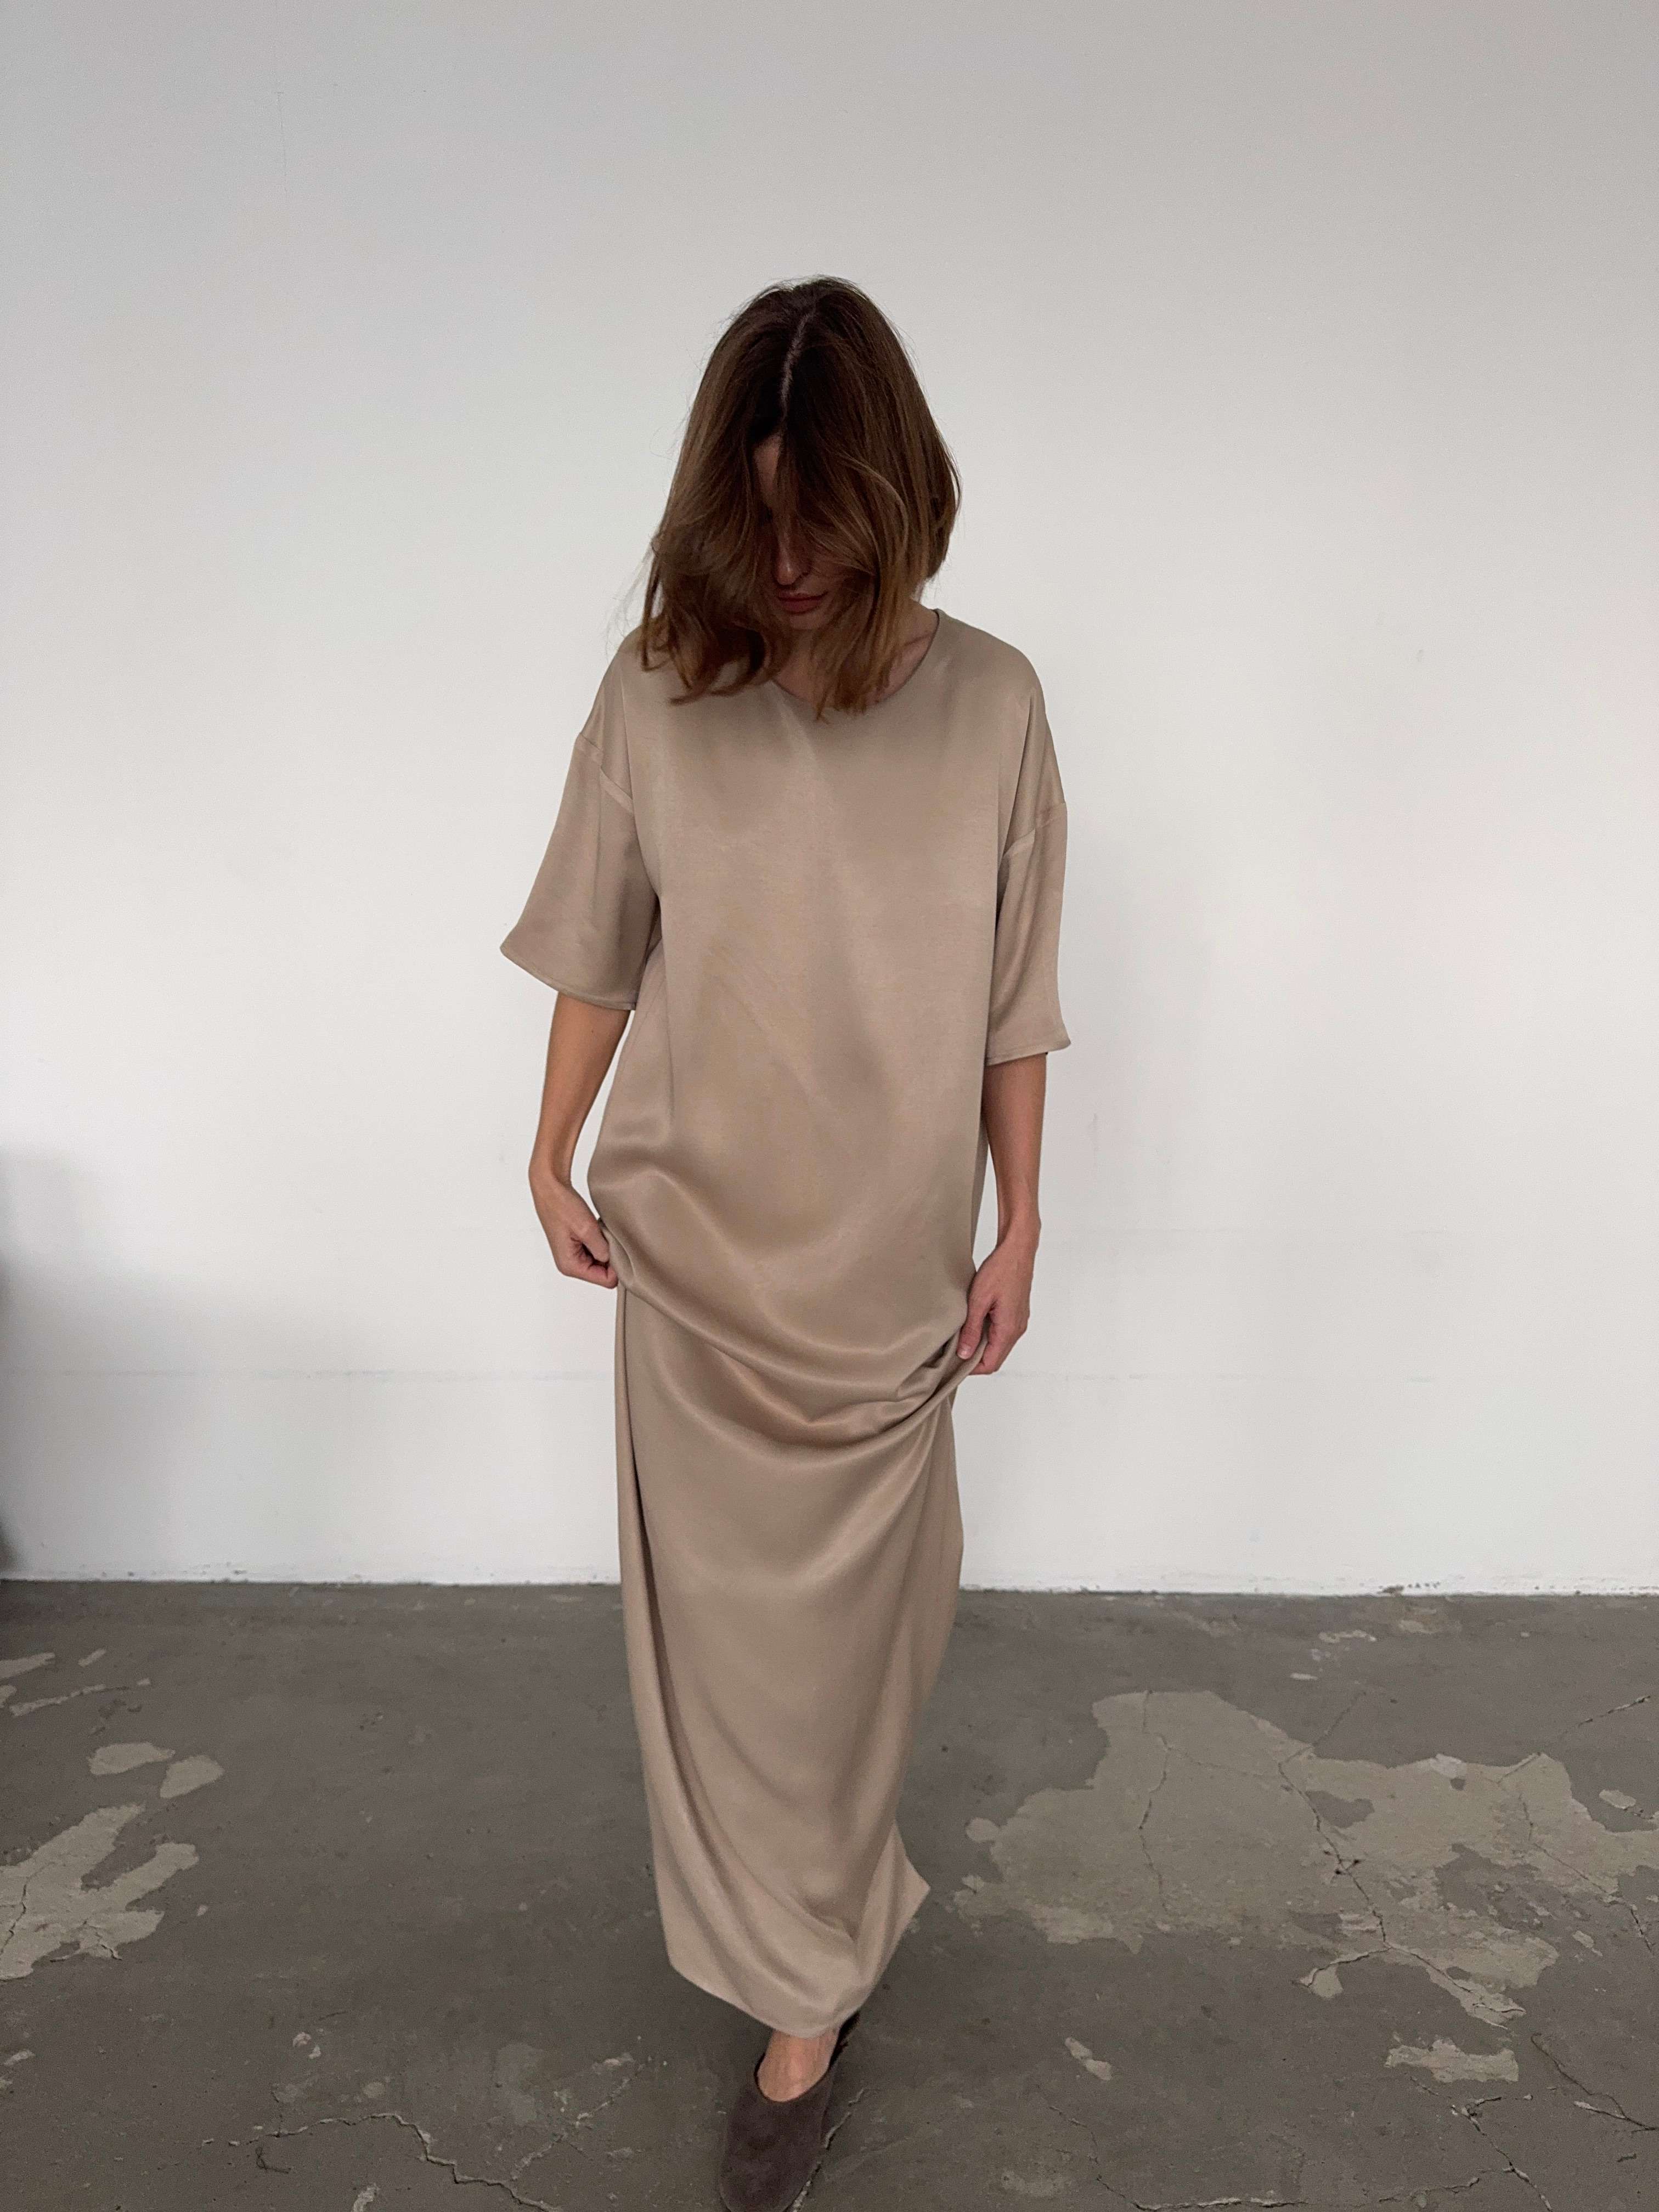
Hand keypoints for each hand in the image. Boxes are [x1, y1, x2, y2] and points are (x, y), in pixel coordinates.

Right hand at [530, 1167, 617, 1287]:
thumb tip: (614, 1260)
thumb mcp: (587, 1229)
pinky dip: (601, 1241)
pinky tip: (596, 1229)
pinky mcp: (575, 1246)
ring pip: (601, 1261)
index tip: (619, 1248)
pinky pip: (596, 1250)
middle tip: (609, 1236)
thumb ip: (602, 1249)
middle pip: (604, 1273)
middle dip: (611, 1256)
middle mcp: (570, 1265)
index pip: (606, 1280)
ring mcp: (572, 1256)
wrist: (550, 1188)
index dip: (617, 1267)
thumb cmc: (562, 1206)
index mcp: (570, 1266)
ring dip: (605, 1247)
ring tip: (599, 1231)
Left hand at [957, 1227, 1036, 1374]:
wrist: (1017, 1251)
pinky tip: (973, 1323)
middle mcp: (1017, 1329)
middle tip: (953, 1351)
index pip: (991, 1364)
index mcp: (1008, 1329)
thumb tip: (965, 1354)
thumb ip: (971, 1329)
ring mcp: (1018, 1322)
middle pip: (995, 1358)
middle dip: (975, 1359)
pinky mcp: (1016, 1314)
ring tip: (961, 1336)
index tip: (954, 1363)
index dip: (972, 1368)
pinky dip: (987, 1334)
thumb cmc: (1000, 1270)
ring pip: (998, 1346)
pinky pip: (1001, 1333)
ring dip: (980, 1345)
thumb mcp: (978, 1300)